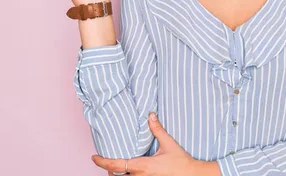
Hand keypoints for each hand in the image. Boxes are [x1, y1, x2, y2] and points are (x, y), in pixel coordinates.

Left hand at [92, 113, 220, 175]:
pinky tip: (130, 171)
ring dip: (119, 174)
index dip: (102, 162)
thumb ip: (157, 129)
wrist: (191, 175)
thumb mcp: (168, 143)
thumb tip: (150, 115)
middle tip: (105, 161)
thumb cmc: (180, 161)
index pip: (116, 165)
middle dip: (109, 170)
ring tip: (116, 167)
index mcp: (142, 166)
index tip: (94, 157)